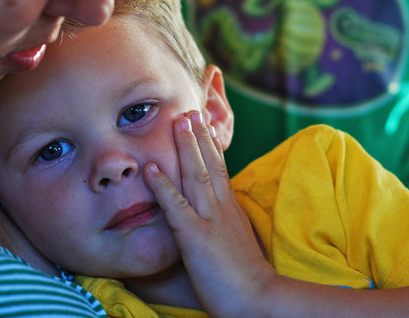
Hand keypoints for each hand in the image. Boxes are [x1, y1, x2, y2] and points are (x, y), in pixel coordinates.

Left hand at [144, 111, 275, 316]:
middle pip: (209, 163)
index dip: (209, 144)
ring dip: (185, 146)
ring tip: (175, 121)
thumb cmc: (245, 274)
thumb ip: (225, 221)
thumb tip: (218, 211)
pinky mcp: (195, 237)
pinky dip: (162, 186)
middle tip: (188, 110)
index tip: (202, 122)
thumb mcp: (236, 238)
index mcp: (230, 207)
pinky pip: (176, 207)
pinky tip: (150, 169)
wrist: (258, 300)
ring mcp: (208, 219)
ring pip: (195, 175)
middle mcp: (221, 207)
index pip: (219, 168)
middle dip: (197, 135)